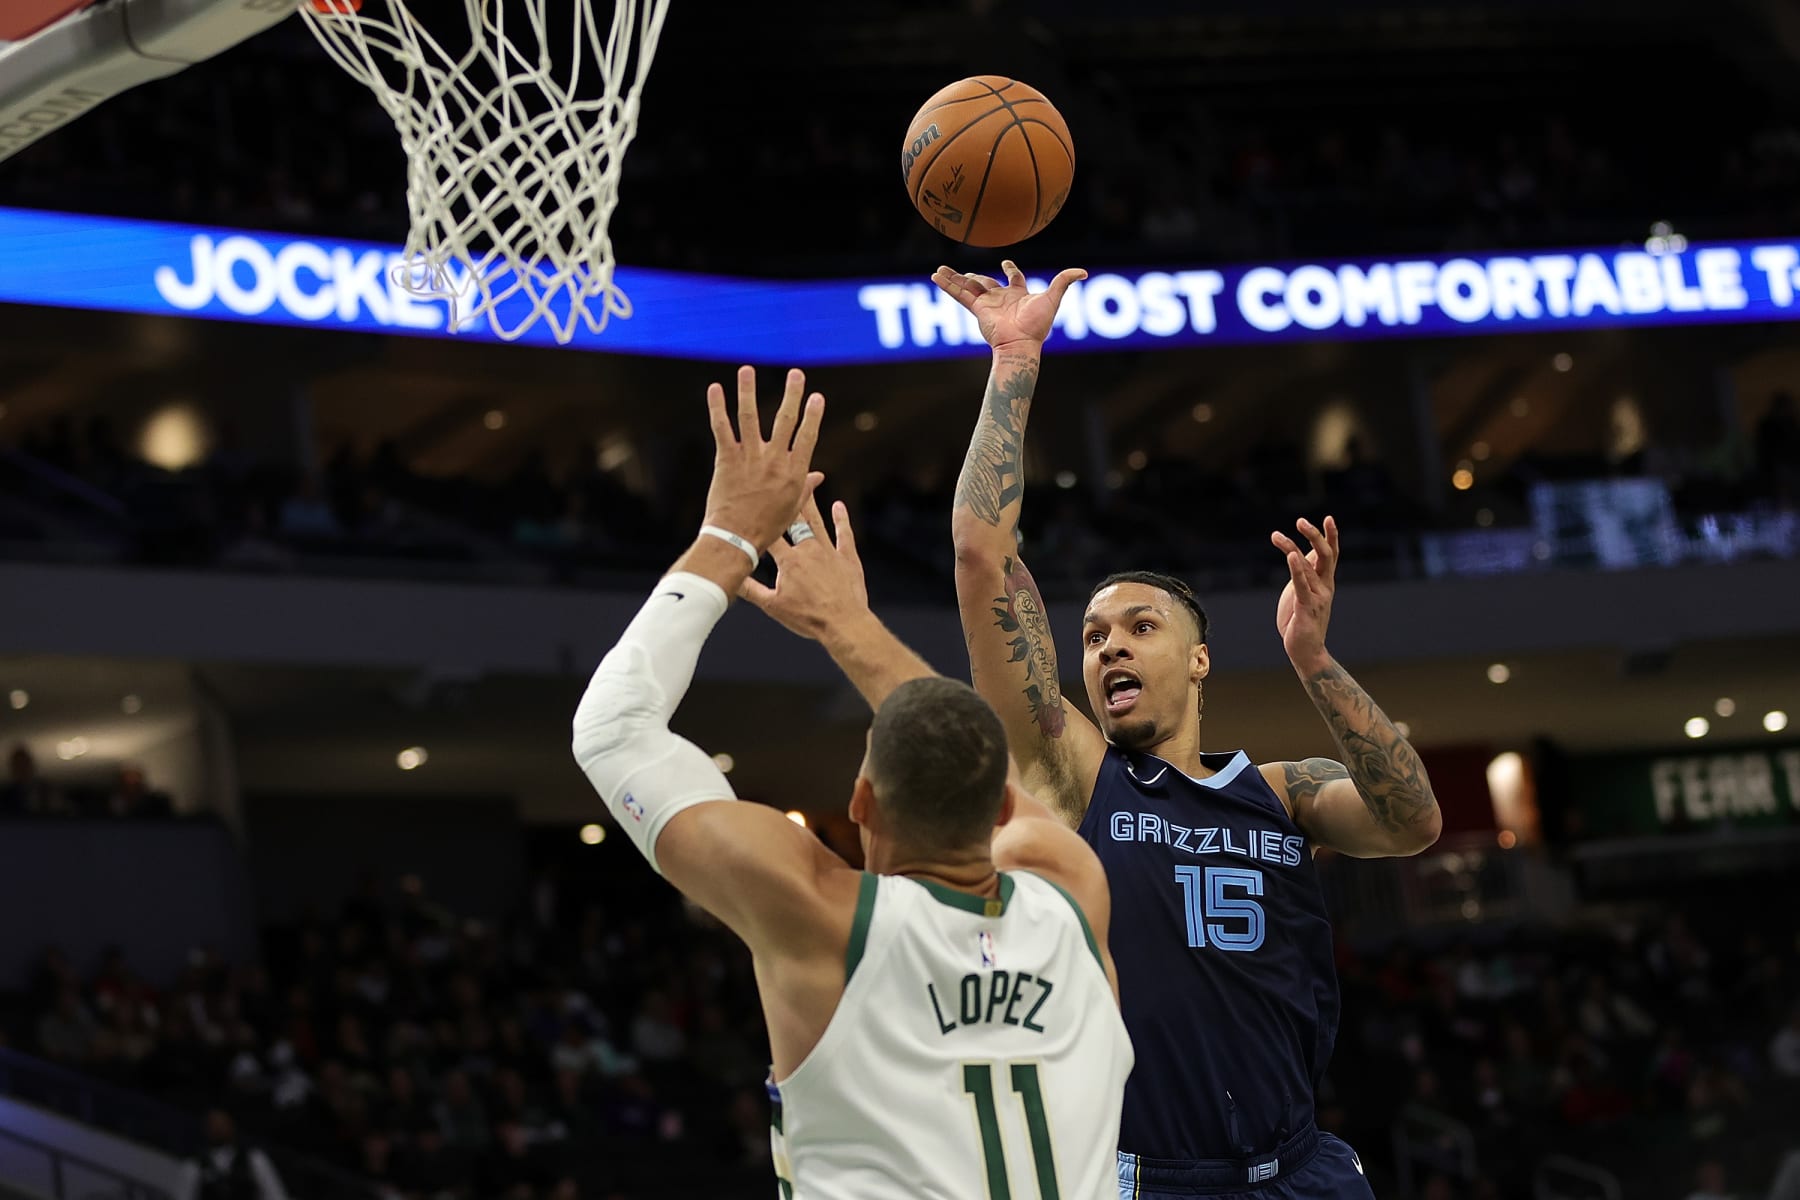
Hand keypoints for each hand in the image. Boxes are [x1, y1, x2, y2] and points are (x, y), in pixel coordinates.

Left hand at [702, 366, 824, 552]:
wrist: (736, 538)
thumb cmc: (766, 527)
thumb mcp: (792, 508)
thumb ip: (805, 487)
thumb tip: (818, 475)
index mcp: (794, 472)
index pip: (808, 436)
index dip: (813, 415)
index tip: (818, 397)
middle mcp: (774, 460)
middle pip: (785, 420)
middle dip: (792, 394)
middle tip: (796, 373)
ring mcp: (750, 457)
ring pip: (750, 416)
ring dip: (748, 391)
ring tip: (748, 370)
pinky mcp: (727, 459)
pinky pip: (722, 428)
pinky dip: (717, 407)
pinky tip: (715, 389)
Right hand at [740, 494, 867, 641]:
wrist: (844, 623)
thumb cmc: (808, 618)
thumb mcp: (772, 606)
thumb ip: (750, 589)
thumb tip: (729, 577)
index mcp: (789, 561)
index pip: (770, 535)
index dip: (760, 522)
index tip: (751, 509)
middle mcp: (808, 550)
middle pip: (793, 521)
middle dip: (785, 503)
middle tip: (780, 483)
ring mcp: (830, 552)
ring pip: (817, 522)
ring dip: (810, 503)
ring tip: (806, 484)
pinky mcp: (848, 557)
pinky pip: (844, 534)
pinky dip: (841, 519)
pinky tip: (838, 506)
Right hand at [931, 260, 1085, 349]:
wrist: (1021, 343)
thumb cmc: (1038, 324)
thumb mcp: (1052, 297)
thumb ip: (1064, 281)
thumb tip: (1083, 271)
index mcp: (1018, 294)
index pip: (1013, 279)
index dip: (1010, 270)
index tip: (1006, 263)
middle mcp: (1001, 298)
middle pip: (985, 283)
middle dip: (975, 276)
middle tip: (964, 271)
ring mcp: (988, 303)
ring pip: (968, 286)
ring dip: (955, 278)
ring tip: (940, 269)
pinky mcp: (978, 308)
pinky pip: (960, 294)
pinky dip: (948, 285)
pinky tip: (936, 276)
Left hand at [1272, 516, 1338, 669]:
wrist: (1306, 651)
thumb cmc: (1300, 620)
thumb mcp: (1302, 592)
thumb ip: (1304, 574)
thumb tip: (1301, 554)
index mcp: (1325, 582)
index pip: (1331, 554)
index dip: (1331, 536)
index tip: (1328, 518)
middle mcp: (1325, 587)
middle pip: (1326, 555)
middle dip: (1315, 536)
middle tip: (1300, 521)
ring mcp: (1318, 597)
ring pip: (1308, 567)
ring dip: (1290, 548)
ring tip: (1276, 535)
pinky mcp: (1306, 607)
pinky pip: (1302, 585)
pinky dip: (1297, 569)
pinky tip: (1291, 556)